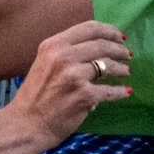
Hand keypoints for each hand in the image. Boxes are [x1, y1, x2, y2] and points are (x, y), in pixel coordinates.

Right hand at [8, 20, 133, 147]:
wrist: (25, 124)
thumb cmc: (35, 95)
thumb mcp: (44, 63)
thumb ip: (66, 52)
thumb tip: (97, 46)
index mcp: (53, 45)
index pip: (88, 28)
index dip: (109, 31)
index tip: (119, 36)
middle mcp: (63, 57)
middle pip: (101, 45)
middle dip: (119, 49)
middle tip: (127, 54)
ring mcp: (75, 76)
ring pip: (107, 65)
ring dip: (121, 68)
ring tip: (126, 71)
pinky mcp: (84, 95)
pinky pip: (109, 90)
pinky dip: (120, 91)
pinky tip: (125, 91)